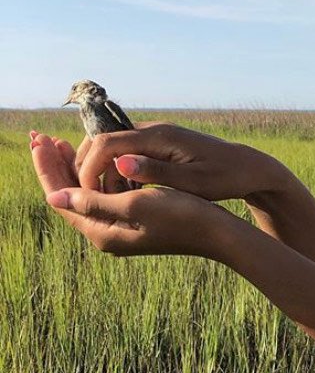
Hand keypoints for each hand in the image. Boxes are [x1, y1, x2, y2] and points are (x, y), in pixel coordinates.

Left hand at [31, 133, 232, 257]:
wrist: (219, 232)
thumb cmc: (182, 215)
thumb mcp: (137, 205)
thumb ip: (95, 201)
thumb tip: (53, 196)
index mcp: (104, 233)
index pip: (62, 198)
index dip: (48, 168)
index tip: (38, 141)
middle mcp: (108, 234)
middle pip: (69, 196)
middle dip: (55, 166)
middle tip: (40, 138)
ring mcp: (122, 229)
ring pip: (86, 194)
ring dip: (74, 168)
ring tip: (61, 143)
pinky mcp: (136, 221)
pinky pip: (104, 195)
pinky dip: (96, 176)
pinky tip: (97, 159)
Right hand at [70, 122, 279, 200]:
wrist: (248, 168)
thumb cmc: (225, 178)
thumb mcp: (193, 181)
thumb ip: (157, 172)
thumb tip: (121, 162)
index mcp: (159, 136)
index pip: (105, 143)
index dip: (89, 168)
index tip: (87, 195)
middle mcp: (154, 130)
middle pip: (103, 142)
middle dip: (90, 169)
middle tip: (91, 199)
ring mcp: (157, 136)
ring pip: (113, 149)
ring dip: (104, 173)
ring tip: (111, 201)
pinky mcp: (161, 146)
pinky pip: (128, 154)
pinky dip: (119, 172)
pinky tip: (126, 194)